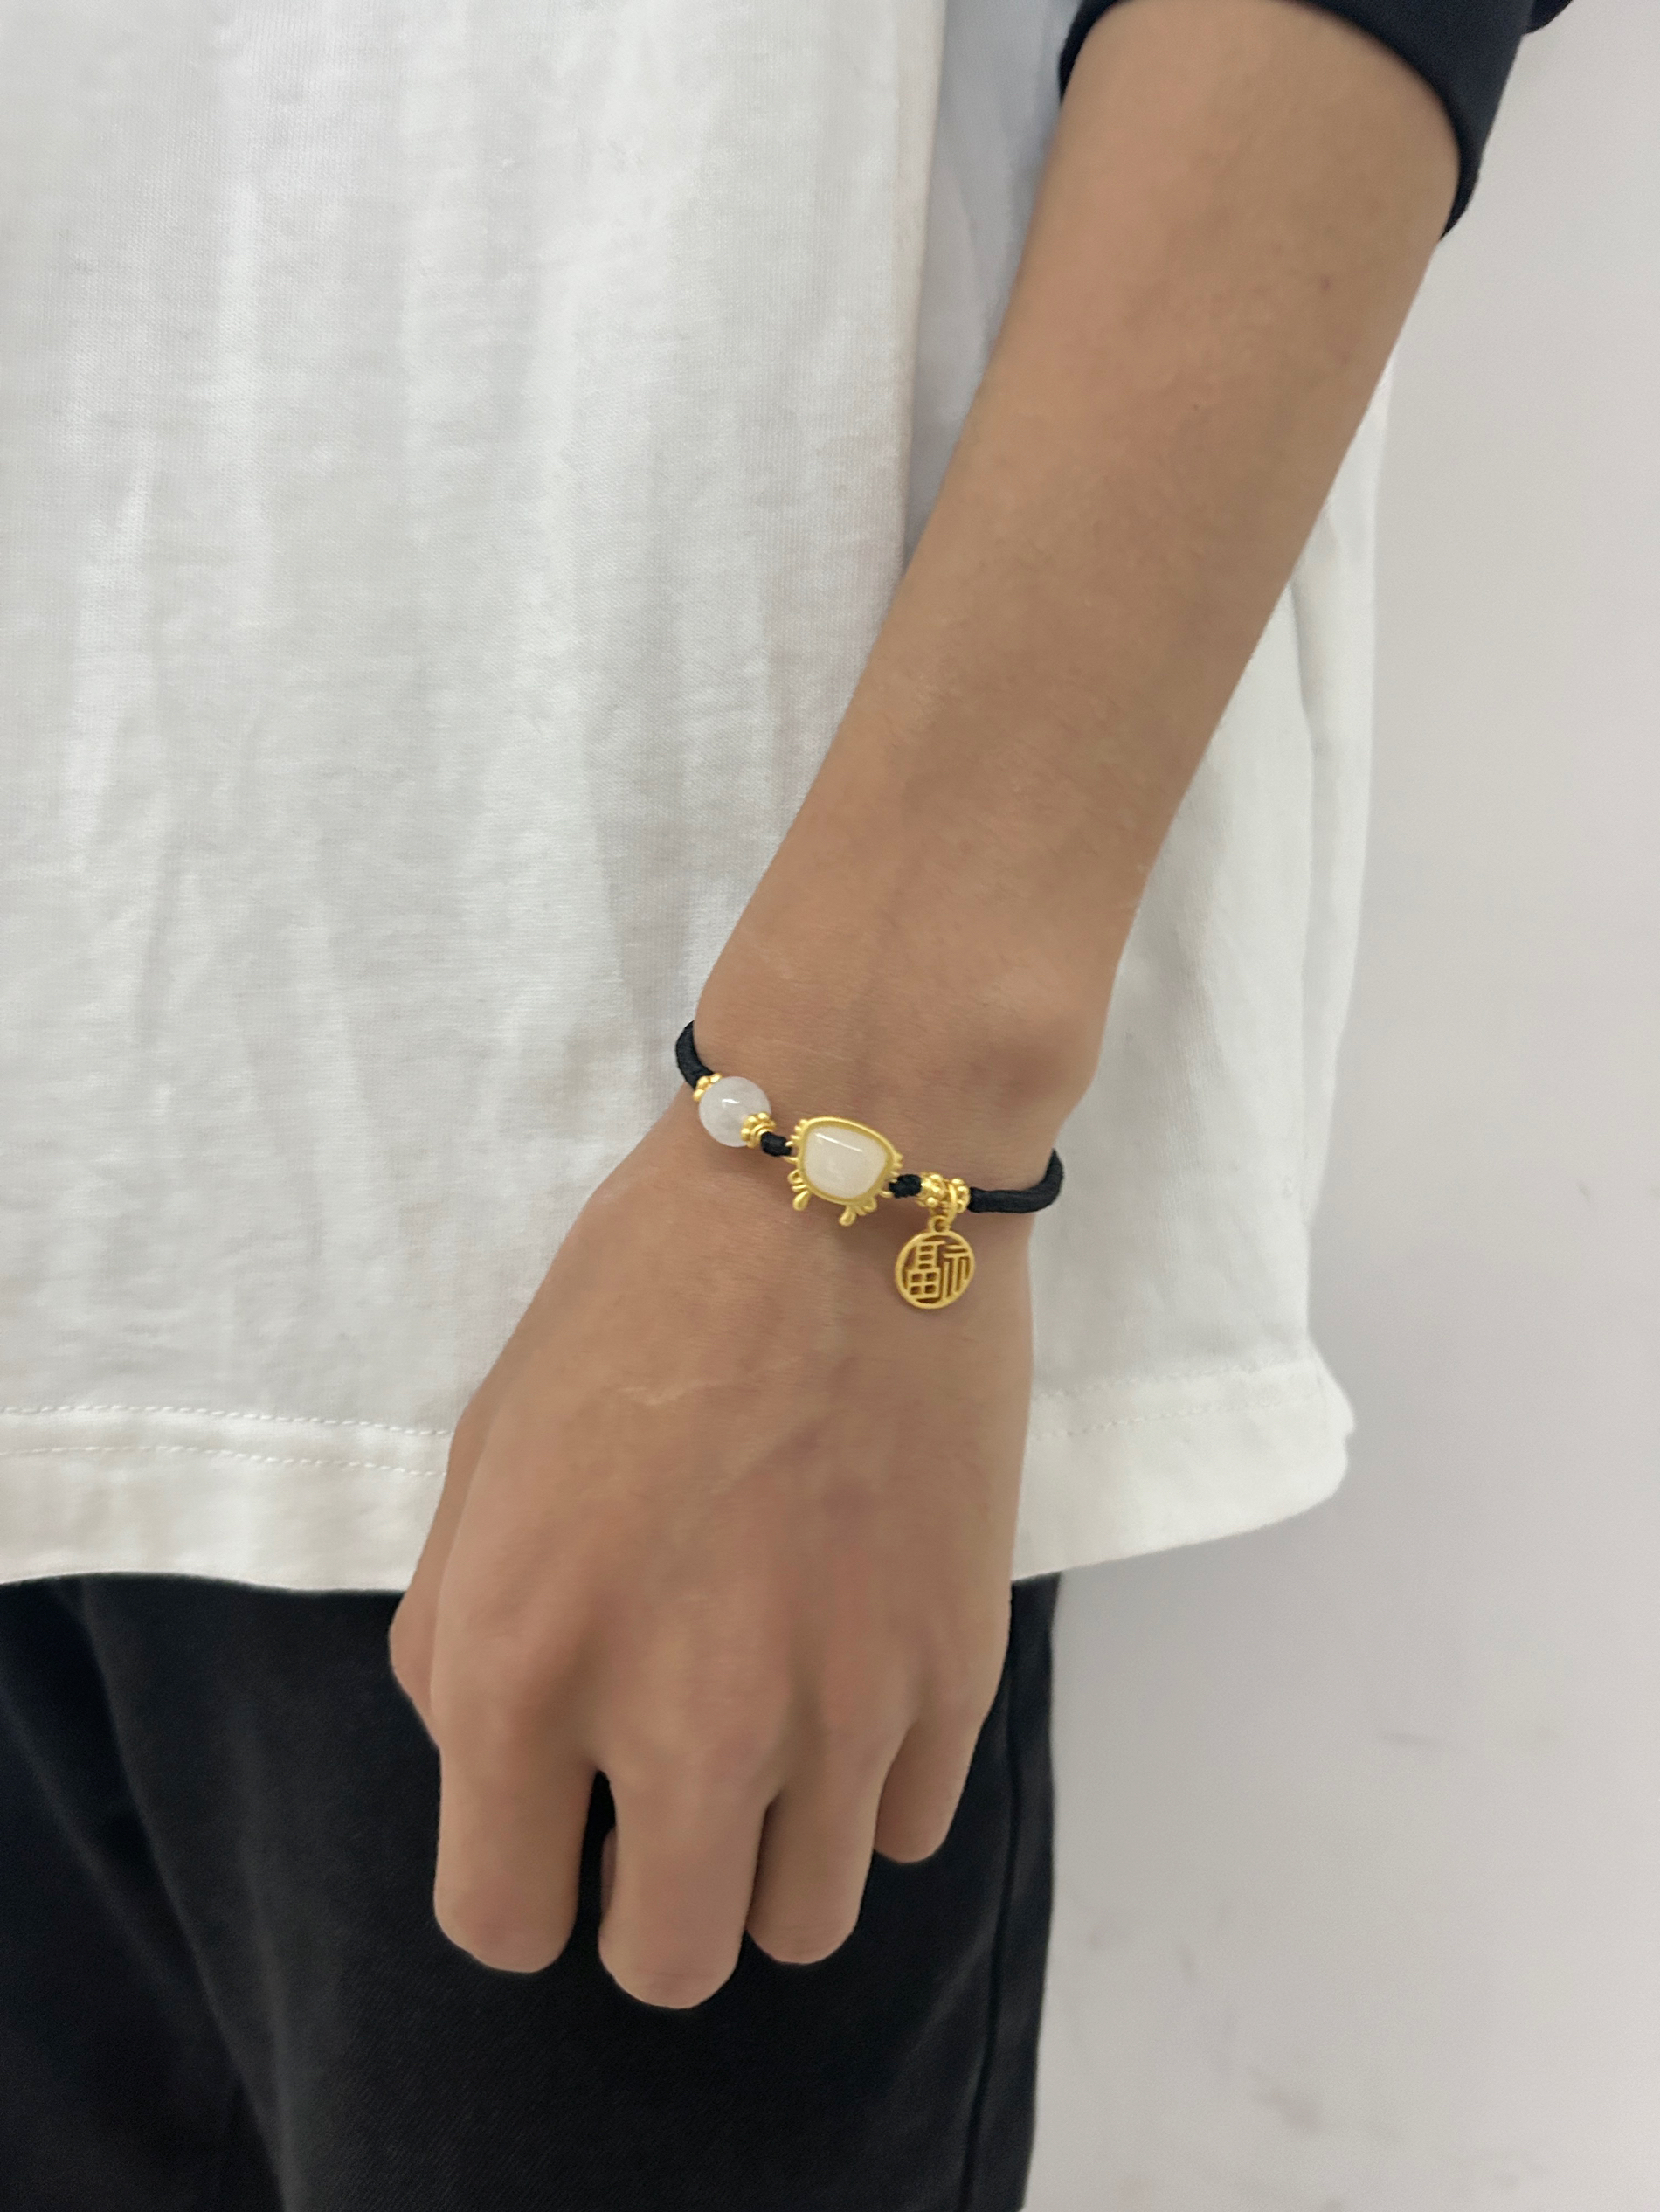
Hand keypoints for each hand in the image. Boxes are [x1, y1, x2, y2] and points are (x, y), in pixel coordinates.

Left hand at [389, 1086, 1036, 2006]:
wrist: (846, 1183)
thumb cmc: (640, 1298)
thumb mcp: (485, 1455)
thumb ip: (460, 1643)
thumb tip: (499, 1768)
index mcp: (526, 1666)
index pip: (501, 1923)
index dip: (518, 1882)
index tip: (549, 1823)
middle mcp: (684, 1723)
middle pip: (667, 1963)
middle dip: (643, 1900)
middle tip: (655, 1794)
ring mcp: (839, 1709)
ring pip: (803, 1926)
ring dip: (764, 1860)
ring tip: (764, 1740)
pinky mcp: (957, 1673)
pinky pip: (903, 1834)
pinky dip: (865, 1791)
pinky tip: (848, 1678)